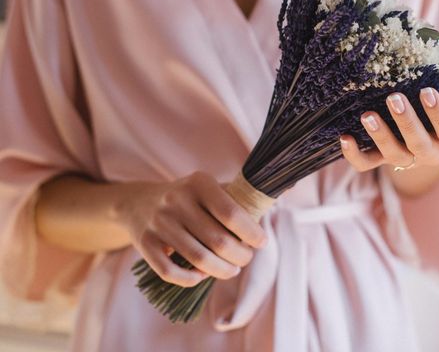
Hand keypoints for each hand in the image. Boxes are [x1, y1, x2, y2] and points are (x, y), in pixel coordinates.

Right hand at [120, 171, 266, 286]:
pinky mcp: (144, 244)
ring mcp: (159, 223)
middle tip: (245, 258)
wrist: (138, 202)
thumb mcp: (209, 187)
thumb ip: (238, 196)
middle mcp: (176, 201)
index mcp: (198, 183)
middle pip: (218, 240)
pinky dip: (191, 279)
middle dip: (240, 256)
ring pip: (198, 259)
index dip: (251, 232)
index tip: (261, 242)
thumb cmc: (188, 197)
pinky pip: (171, 272)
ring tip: (232, 270)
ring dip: (222, 271)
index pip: (231, 212)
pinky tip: (202, 275)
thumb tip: (274, 203)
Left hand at [339, 80, 438, 171]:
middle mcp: (431, 153)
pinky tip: (344, 137)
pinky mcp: (381, 157)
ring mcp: (405, 157)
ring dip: (380, 136)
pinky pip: (367, 164)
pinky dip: (354, 155)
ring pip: (394, 155)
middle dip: (407, 123)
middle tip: (394, 98)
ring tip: (367, 115)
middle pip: (420, 146)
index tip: (427, 92)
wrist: (429, 111)